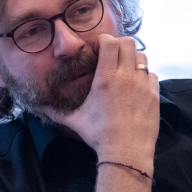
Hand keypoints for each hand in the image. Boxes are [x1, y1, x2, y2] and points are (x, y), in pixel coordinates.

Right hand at [50, 35, 159, 168]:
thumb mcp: (74, 121)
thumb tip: (38, 108)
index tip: (99, 49)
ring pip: (142, 57)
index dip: (105, 41)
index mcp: (104, 79)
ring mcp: (142, 85)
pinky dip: (144, 76)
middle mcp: (125, 77)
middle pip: (128, 43)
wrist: (126, 151)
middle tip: (112, 55)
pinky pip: (151, 75)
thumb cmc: (99, 135)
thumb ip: (55, 112)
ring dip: (133, 59)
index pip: (110, 43)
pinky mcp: (154, 94)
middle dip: (119, 45)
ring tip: (125, 70)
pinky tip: (136, 86)